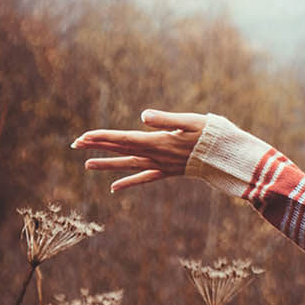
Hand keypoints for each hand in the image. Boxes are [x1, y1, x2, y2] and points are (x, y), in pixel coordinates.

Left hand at [70, 110, 207, 192]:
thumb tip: (142, 116)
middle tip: (75, 143)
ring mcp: (162, 165)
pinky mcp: (169, 171)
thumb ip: (166, 119)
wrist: (228, 159)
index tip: (84, 136)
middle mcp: (156, 156)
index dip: (103, 137)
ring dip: (107, 164)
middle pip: (122, 150)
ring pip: (129, 165)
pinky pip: (145, 178)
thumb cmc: (213, 136)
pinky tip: (114, 187)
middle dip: (98, 146)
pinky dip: (129, 182)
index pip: (124, 138)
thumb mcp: (192, 122)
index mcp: (159, 142)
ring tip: (87, 164)